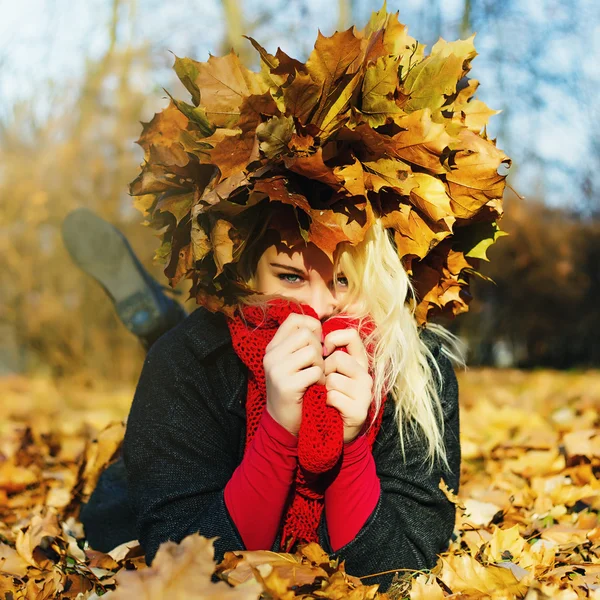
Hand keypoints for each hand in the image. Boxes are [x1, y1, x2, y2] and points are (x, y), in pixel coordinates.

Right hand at [264, 313, 325, 435]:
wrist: (282, 421)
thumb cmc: (294, 389)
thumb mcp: (292, 362)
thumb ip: (300, 343)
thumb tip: (319, 325)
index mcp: (272, 347)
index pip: (294, 319)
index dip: (312, 326)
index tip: (317, 342)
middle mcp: (271, 355)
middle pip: (306, 334)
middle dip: (319, 348)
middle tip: (317, 365)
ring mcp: (276, 370)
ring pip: (312, 351)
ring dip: (321, 365)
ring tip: (316, 376)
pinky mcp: (286, 385)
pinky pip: (314, 372)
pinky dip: (321, 380)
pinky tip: (315, 388)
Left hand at [323, 328, 373, 443]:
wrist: (332, 431)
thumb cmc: (327, 397)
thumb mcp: (328, 371)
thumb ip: (327, 353)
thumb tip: (314, 333)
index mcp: (358, 362)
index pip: (352, 335)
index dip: (334, 338)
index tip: (323, 349)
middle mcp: (365, 375)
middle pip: (337, 358)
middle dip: (323, 370)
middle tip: (322, 383)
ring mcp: (365, 393)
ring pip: (332, 379)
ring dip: (322, 389)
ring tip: (325, 397)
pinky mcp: (359, 410)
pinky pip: (333, 397)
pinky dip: (324, 402)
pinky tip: (327, 407)